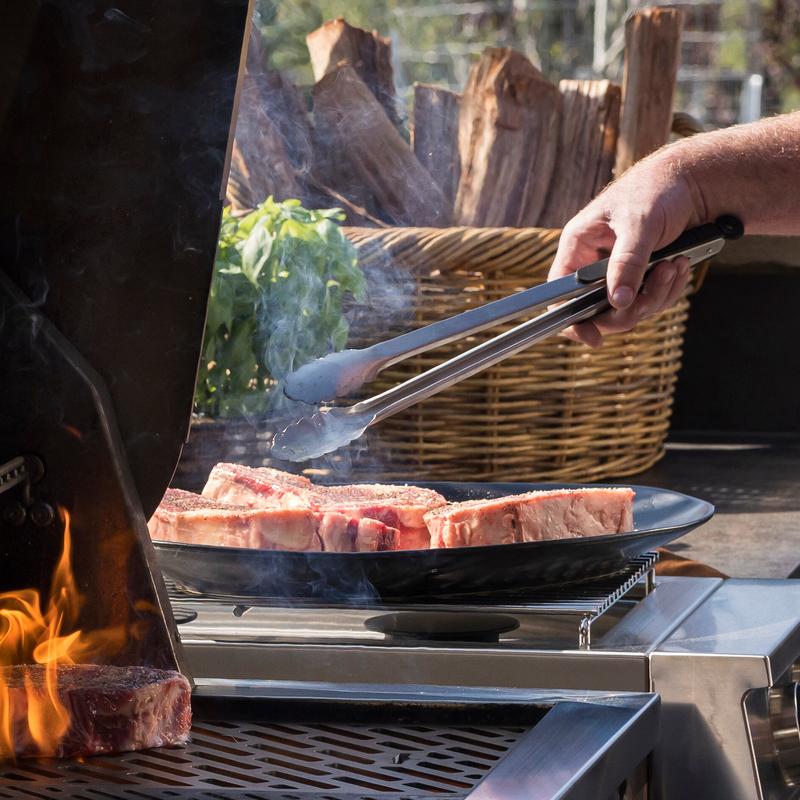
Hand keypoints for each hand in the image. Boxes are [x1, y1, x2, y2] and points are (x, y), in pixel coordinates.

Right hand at [548, 152, 703, 346]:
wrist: (694, 182)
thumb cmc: (658, 190)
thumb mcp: (639, 224)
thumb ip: (627, 264)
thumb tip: (619, 302)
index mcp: (579, 246)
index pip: (560, 294)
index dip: (571, 320)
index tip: (593, 336)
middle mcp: (593, 263)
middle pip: (597, 311)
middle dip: (629, 307)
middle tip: (652, 291)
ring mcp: (618, 272)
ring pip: (628, 309)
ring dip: (656, 295)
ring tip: (675, 265)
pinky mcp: (642, 276)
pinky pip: (650, 301)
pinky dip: (668, 290)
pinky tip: (680, 266)